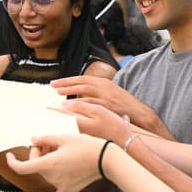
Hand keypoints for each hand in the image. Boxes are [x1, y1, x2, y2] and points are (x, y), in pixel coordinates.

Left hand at [7, 134, 108, 191]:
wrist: (106, 159)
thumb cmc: (86, 146)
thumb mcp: (64, 137)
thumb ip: (45, 139)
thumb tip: (33, 140)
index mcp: (48, 163)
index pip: (22, 167)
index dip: (12, 162)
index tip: (10, 155)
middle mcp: (52, 177)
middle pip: (36, 165)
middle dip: (38, 153)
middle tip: (49, 142)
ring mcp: (59, 186)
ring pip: (44, 174)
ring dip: (45, 164)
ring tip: (58, 150)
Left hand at [51, 76, 168, 137]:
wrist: (139, 113)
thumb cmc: (123, 106)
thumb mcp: (110, 95)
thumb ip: (97, 92)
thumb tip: (81, 94)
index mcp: (104, 82)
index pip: (83, 78)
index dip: (69, 80)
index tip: (56, 83)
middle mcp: (104, 86)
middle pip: (81, 81)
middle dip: (66, 83)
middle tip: (52, 85)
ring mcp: (106, 95)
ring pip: (85, 90)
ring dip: (71, 91)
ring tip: (58, 94)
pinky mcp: (108, 105)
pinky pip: (91, 102)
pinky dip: (80, 103)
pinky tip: (71, 105)